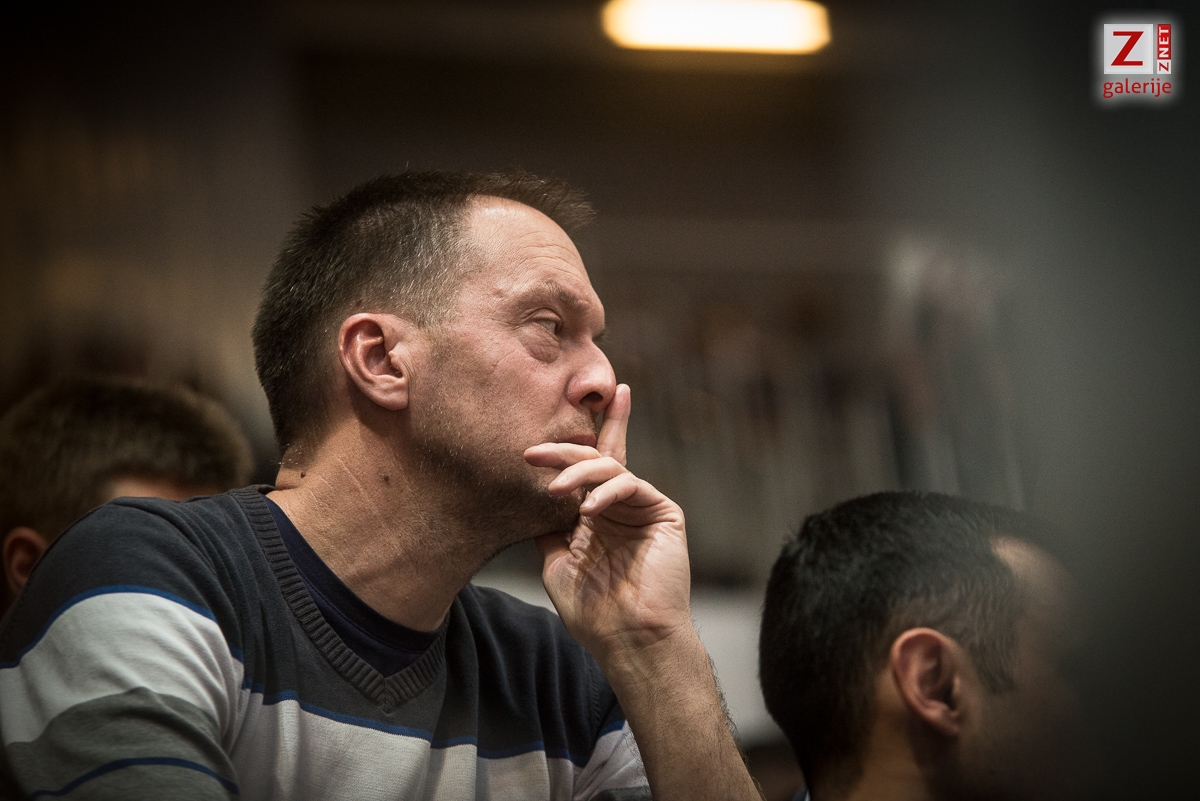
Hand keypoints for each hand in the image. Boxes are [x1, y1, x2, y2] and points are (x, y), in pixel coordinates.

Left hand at [524, 384, 692, 662]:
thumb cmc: (594, 613)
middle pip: (595, 460)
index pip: (579, 475)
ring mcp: (640, 507)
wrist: (629, 639)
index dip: (558, 456)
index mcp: (594, 518)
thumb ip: (548, 530)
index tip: (527, 453)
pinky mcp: (663, 512)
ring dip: (578, 471)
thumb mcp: (556, 564)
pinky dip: (607, 492)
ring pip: (610, 467)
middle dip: (564, 450)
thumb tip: (526, 502)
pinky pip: (632, 485)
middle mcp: (617, 507)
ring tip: (554, 489)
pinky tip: (587, 510)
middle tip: (535, 453)